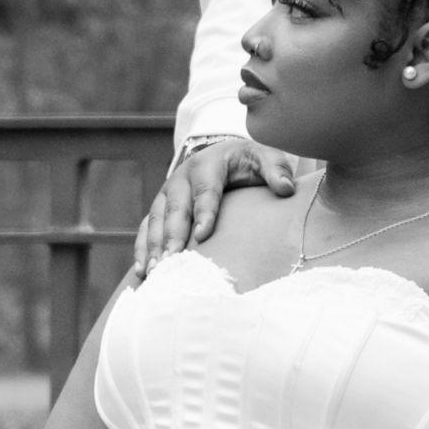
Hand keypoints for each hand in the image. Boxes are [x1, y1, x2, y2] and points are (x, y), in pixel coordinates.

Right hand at [135, 136, 296, 274]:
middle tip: (171, 261)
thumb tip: (286, 188)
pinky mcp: (160, 208)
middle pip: (175, 208)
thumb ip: (276, 170)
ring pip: (155, 220)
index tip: (203, 235)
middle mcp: (181, 178)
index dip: (204, 211)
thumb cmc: (249, 162)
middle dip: (171, 235)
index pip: (206, 189)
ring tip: (155, 272)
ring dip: (153, 246)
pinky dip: (143, 249)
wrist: (226, 156)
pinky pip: (145, 229)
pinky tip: (144, 273)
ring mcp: (166, 194)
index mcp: (208, 165)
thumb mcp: (266, 158)